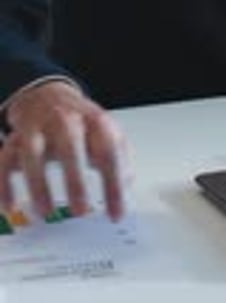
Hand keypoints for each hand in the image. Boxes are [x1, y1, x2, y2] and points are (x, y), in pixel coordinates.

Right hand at [0, 81, 130, 219]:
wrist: (49, 96)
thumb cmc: (80, 123)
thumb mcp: (106, 132)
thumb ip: (120, 158)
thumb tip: (127, 187)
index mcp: (94, 121)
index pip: (109, 151)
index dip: (114, 184)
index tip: (116, 213)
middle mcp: (66, 120)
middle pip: (70, 144)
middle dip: (75, 178)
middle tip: (81, 210)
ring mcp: (38, 127)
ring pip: (32, 151)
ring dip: (38, 183)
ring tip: (45, 212)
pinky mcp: (16, 137)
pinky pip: (5, 159)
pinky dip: (4, 183)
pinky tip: (10, 205)